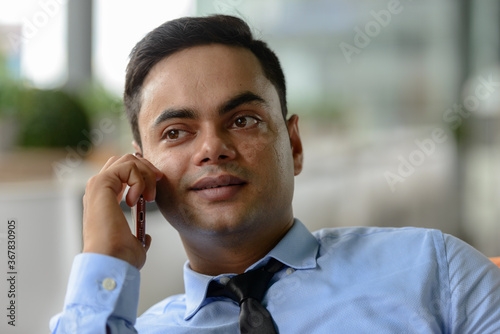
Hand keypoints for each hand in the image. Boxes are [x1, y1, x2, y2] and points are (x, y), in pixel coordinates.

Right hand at [82, 154, 162, 268]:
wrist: (112, 261)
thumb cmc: (121, 257)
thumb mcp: (135, 244)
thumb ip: (139, 234)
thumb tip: (146, 237)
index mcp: (104, 201)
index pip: (121, 172)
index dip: (142, 174)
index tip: (154, 190)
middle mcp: (98, 190)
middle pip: (125, 160)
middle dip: (146, 169)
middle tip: (157, 185)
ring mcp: (97, 185)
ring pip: (127, 160)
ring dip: (145, 174)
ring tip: (149, 197)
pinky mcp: (100, 183)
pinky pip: (127, 166)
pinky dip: (139, 180)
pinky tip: (136, 200)